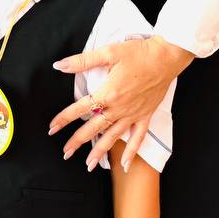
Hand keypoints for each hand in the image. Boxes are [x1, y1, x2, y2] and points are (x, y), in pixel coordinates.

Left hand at [49, 36, 191, 170]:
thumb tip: (59, 66)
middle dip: (77, 141)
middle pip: (94, 128)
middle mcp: (119, 108)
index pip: (80, 108)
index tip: (52, 128)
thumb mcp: (108, 52)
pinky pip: (138, 137)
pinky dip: (131, 152)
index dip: (64, 118)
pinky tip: (125, 164)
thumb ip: (82, 61)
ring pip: (113, 137)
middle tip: (65, 152)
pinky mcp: (146, 115)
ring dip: (99, 151)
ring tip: (88, 164)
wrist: (167, 57)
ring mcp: (133, 114)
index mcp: (108, 93)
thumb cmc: (139, 53)